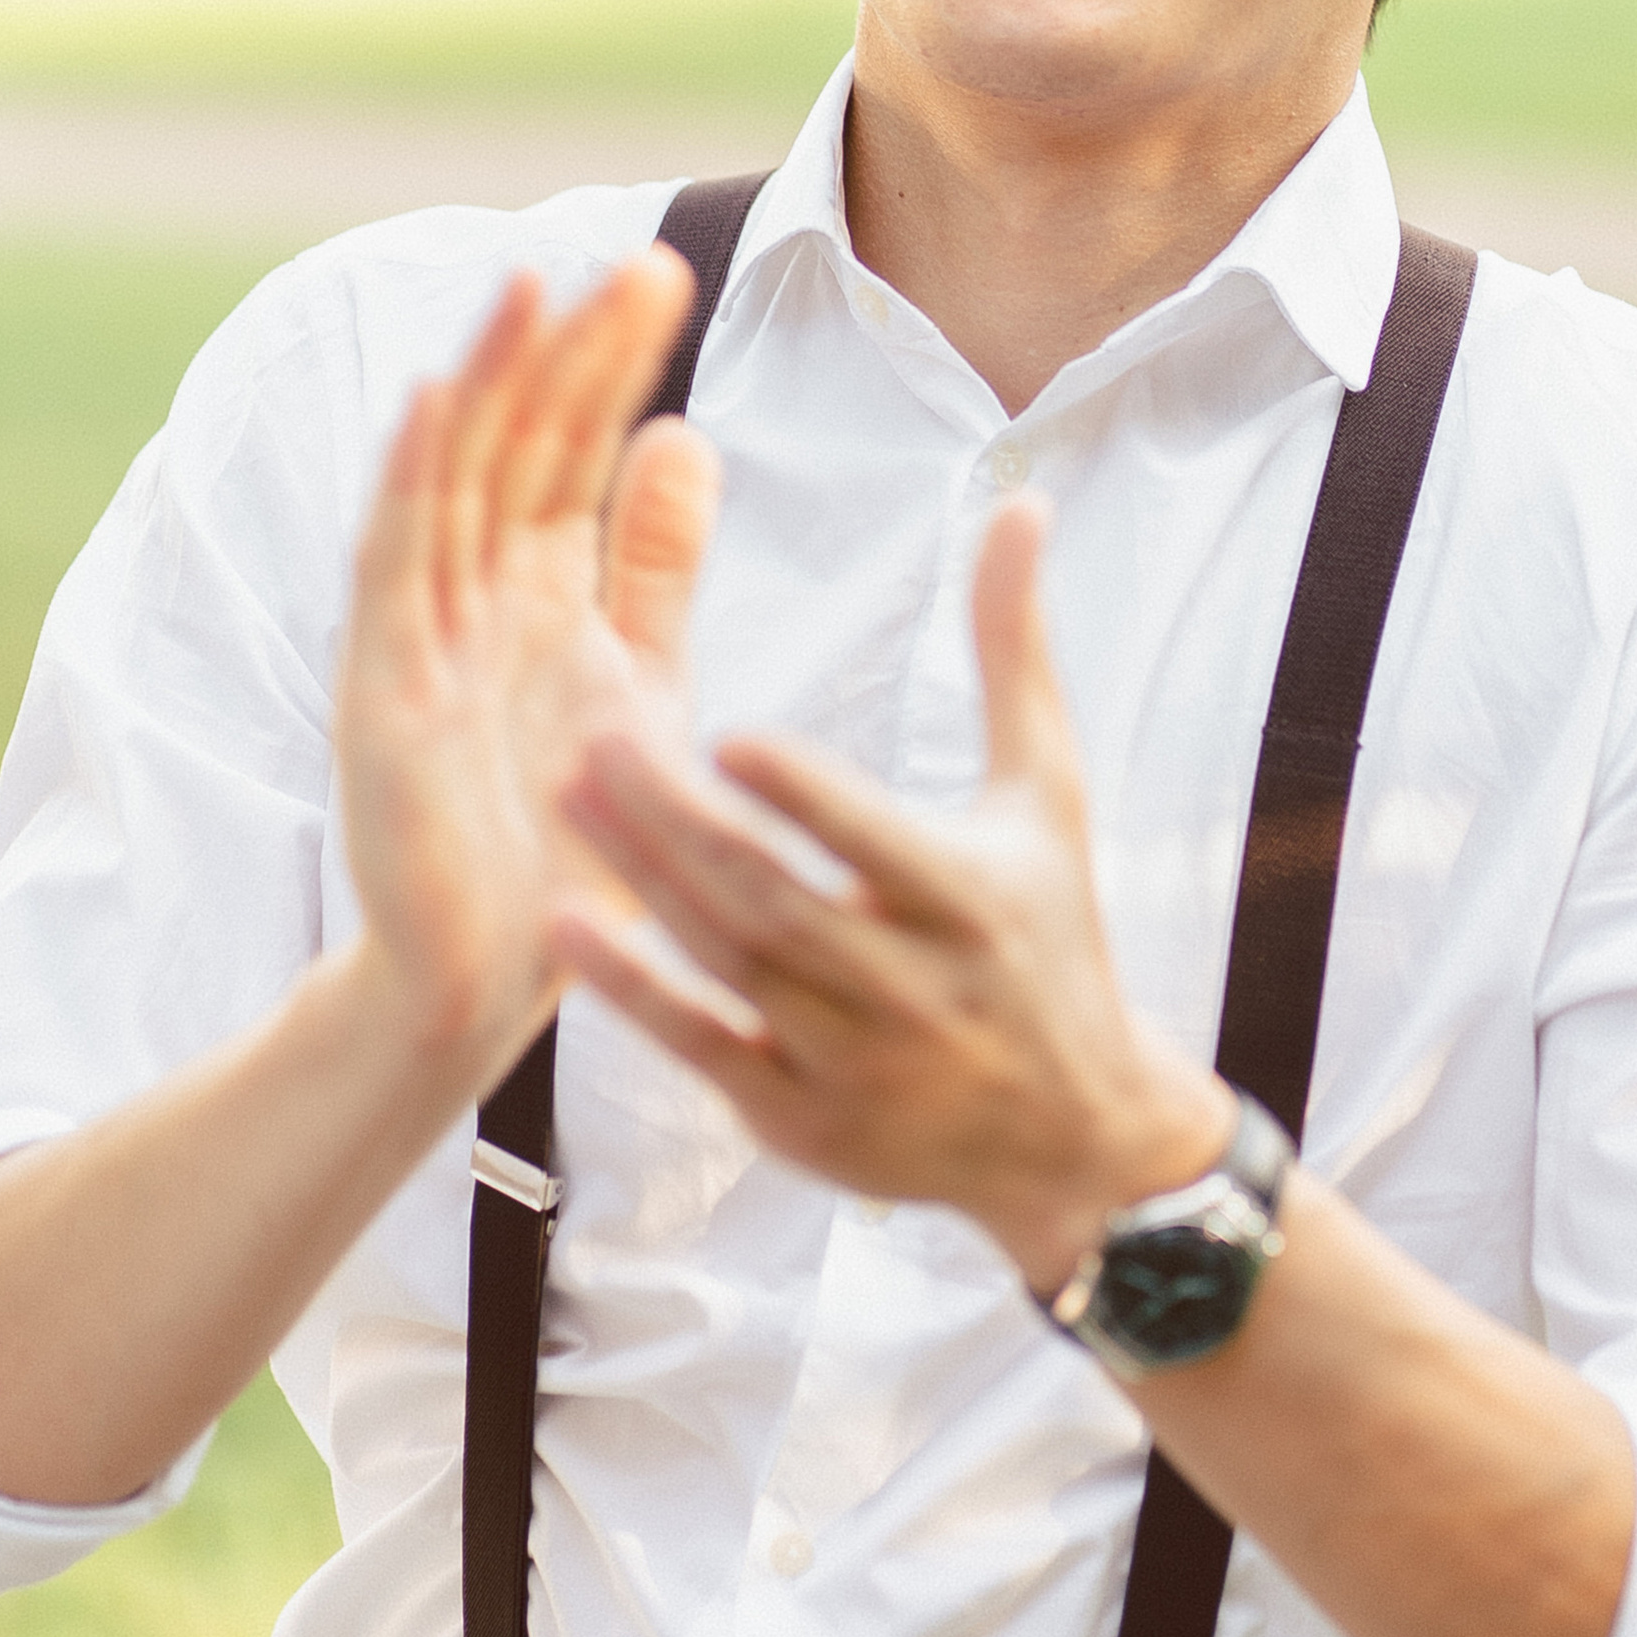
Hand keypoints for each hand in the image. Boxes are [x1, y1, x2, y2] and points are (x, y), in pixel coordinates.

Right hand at [335, 250, 720, 1087]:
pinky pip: (395, 568)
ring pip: (455, 483)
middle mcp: (475, 594)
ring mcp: (421, 636)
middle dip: (571, 352)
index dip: (614, 361)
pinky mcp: (384, 690)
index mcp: (539, 589)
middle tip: (633, 261)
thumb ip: (654, 567)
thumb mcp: (638, 681)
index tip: (665, 271)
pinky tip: (439, 403)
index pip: (577, 448)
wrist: (495, 975)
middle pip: (520, 445)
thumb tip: (684, 433)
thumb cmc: (565, 836)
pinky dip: (412, 482)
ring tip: (528, 288)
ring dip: (488, 384)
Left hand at [554, 498, 1230, 1292]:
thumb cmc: (1049, 934)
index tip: (727, 734)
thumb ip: (1012, 652)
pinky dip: (634, 993)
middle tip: (591, 736)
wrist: (1070, 1136)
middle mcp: (916, 992)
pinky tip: (566, 927)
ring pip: (729, 966)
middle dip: (678, 823)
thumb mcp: (1048, 796)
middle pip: (776, 901)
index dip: (804, 798)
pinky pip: (703, 1050)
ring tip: (567, 792)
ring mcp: (854, 1067)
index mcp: (975, 904)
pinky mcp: (801, 1123)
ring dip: (641, 883)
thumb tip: (1019, 500)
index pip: (877, 846)